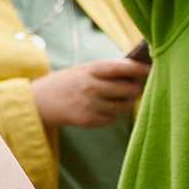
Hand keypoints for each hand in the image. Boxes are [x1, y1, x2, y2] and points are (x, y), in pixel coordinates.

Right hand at [30, 58, 146, 128]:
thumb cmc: (66, 83)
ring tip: (114, 99)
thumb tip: (135, 74)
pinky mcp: (88, 120)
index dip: (137, 68)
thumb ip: (106, 72)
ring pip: (123, 106)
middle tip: (135, 88)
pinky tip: (99, 109)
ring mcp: (90, 105)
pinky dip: (110, 115)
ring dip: (124, 103)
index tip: (149, 69)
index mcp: (90, 70)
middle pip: (128, 90)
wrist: (39, 101)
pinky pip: (111, 119)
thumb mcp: (83, 71)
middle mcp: (90, 87)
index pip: (120, 67)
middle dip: (135, 89)